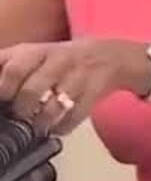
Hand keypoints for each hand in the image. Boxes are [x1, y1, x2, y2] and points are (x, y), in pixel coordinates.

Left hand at [0, 39, 148, 134]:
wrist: (110, 56)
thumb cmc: (60, 59)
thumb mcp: (32, 53)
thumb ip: (6, 65)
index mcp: (36, 51)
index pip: (12, 68)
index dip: (3, 88)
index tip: (3, 100)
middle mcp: (57, 61)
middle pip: (31, 90)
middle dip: (21, 108)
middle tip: (19, 116)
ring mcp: (78, 76)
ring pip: (53, 106)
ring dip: (41, 122)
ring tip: (36, 126)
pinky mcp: (95, 92)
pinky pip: (75, 115)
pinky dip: (62, 127)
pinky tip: (56, 128)